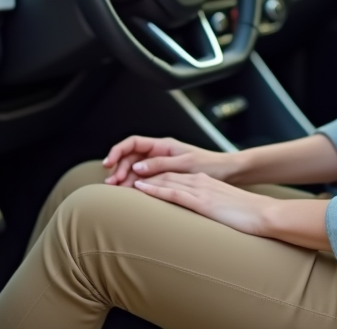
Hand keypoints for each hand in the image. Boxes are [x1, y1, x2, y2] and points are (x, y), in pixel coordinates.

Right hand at [102, 135, 239, 186]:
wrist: (228, 173)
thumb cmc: (211, 165)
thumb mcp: (185, 163)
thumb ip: (161, 164)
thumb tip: (137, 167)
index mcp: (163, 145)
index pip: (132, 143)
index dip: (117, 151)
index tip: (108, 163)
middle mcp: (160, 154)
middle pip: (130, 158)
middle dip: (118, 168)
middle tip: (112, 183)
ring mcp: (162, 166)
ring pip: (135, 170)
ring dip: (125, 179)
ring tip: (117, 191)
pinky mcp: (166, 178)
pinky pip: (146, 180)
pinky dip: (136, 186)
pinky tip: (131, 194)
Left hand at [133, 172, 271, 235]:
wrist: (263, 214)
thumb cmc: (245, 215)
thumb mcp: (220, 208)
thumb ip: (205, 208)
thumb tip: (193, 218)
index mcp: (203, 181)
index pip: (171, 175)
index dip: (150, 177)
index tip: (133, 181)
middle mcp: (198, 181)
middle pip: (163, 174)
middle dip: (140, 176)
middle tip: (120, 179)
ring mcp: (199, 190)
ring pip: (164, 180)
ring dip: (141, 180)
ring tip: (122, 182)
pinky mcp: (201, 201)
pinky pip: (173, 192)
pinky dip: (154, 189)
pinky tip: (140, 189)